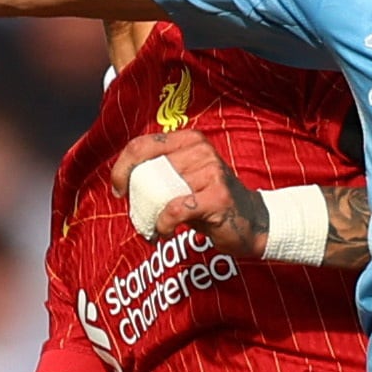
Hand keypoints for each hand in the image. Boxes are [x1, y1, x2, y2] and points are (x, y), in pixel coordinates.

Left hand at [111, 129, 266, 254]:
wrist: (253, 222)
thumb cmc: (210, 201)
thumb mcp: (183, 180)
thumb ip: (159, 173)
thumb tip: (122, 183)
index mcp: (190, 140)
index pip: (142, 145)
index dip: (122, 167)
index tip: (118, 189)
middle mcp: (201, 150)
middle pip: (148, 168)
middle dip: (135, 195)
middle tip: (137, 214)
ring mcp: (212, 171)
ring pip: (160, 190)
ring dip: (150, 214)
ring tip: (155, 227)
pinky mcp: (217, 196)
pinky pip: (175, 209)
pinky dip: (164, 224)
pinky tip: (165, 231)